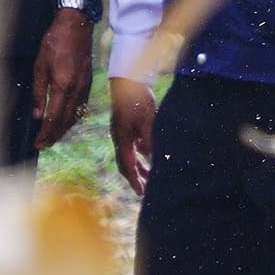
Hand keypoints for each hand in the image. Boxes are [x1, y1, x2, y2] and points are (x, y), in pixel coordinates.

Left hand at [32, 12, 93, 148]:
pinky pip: (81, 105)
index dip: (46, 132)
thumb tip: (37, 115)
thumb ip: (39, 92)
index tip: (37, 144)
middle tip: (43, 145)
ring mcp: (86, 85)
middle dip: (55, 134)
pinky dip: (73, 117)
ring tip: (53, 136)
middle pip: (67, 119)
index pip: (55, 116)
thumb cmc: (54, 44)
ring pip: (76, 114)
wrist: (76, 27)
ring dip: (64, 128)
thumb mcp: (39, 67)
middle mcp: (78, 89)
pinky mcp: (89, 81)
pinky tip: (66, 120)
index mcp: (64, 85)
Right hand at [112, 77, 156, 192]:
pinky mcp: (127, 127)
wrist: (129, 82)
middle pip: (126, 164)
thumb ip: (150, 139)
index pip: (128, 166)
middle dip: (135, 178)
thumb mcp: (147, 120)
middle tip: (145, 190)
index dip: (134, 180)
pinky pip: (133, 147)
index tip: (141, 192)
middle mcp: (120, 139)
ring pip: (130, 156)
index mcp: (122, 140)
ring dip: (139, 167)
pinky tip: (149, 157)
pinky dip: (140, 155)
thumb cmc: (137, 99)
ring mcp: (123, 133)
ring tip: (149, 178)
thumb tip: (154, 158)